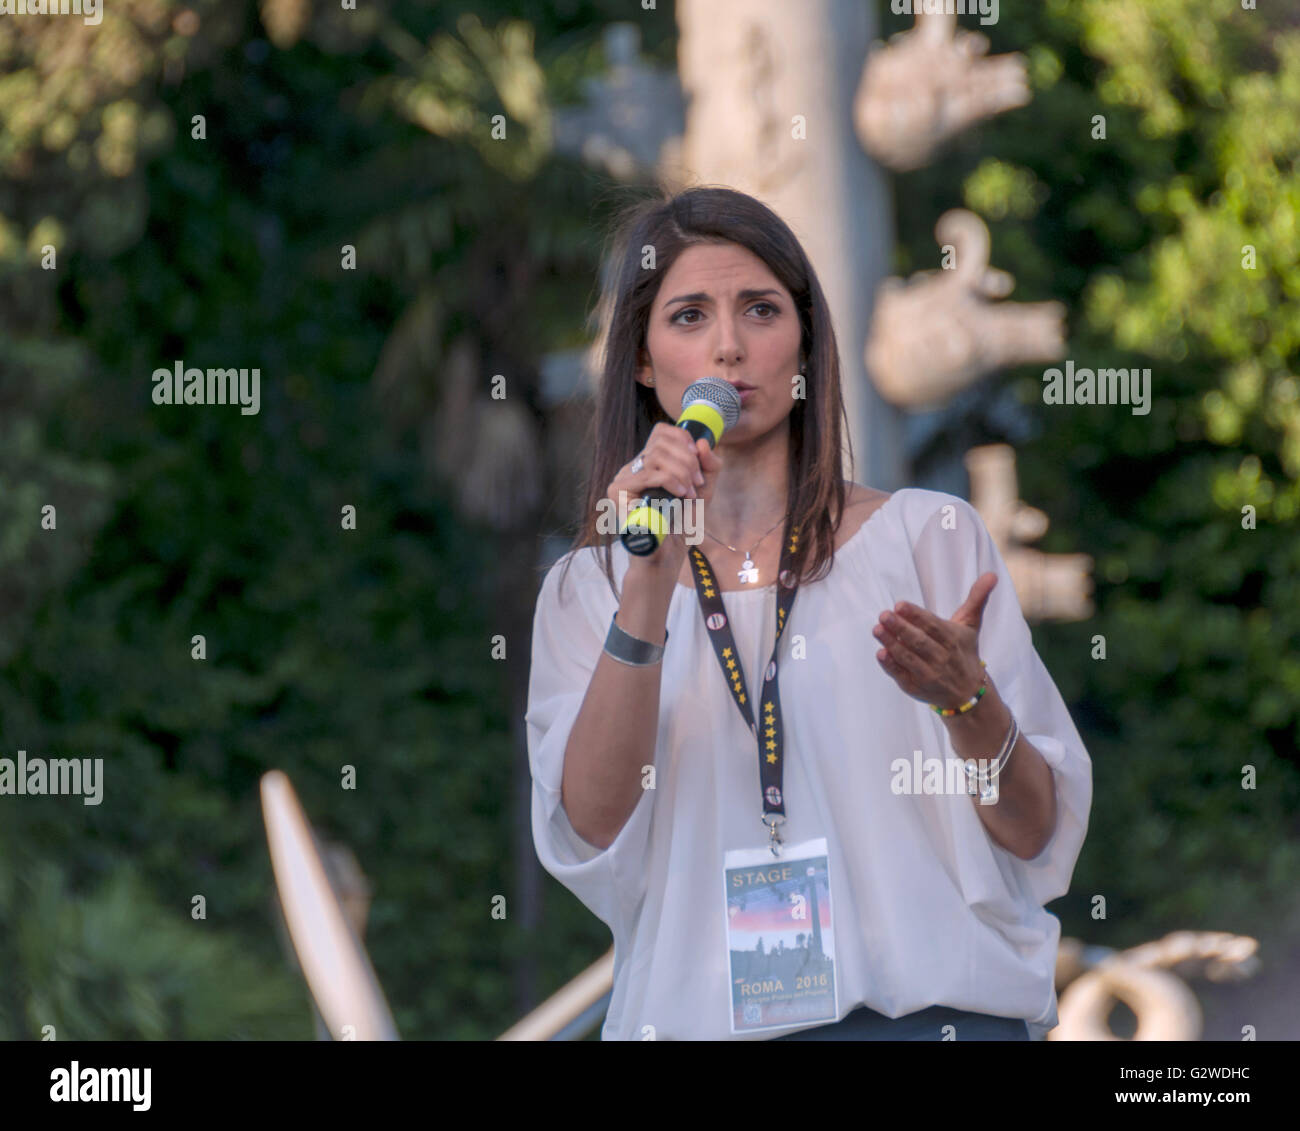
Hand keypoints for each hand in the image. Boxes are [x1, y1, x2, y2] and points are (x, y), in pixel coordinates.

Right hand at [606, 423, 723, 572]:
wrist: (666, 557)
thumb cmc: (680, 527)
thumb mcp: (703, 492)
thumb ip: (709, 467)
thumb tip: (703, 443)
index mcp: (649, 465)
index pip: (661, 432)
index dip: (683, 439)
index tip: (698, 459)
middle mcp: (633, 469)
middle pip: (661, 442)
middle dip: (688, 460)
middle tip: (698, 484)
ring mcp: (622, 479)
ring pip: (656, 456)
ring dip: (681, 473)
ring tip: (689, 493)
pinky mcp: (617, 492)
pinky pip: (648, 474)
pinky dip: (670, 482)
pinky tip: (680, 495)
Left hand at [873, 573, 996, 708]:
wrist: (969, 693)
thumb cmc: (964, 651)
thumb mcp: (971, 625)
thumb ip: (977, 599)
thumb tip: (992, 574)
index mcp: (952, 639)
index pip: (932, 625)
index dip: (916, 615)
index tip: (899, 604)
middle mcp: (941, 657)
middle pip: (919, 641)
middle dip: (901, 628)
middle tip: (884, 615)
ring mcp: (928, 674)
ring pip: (908, 658)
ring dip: (891, 644)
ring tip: (876, 629)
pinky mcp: (916, 687)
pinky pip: (902, 676)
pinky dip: (891, 666)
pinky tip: (880, 653)